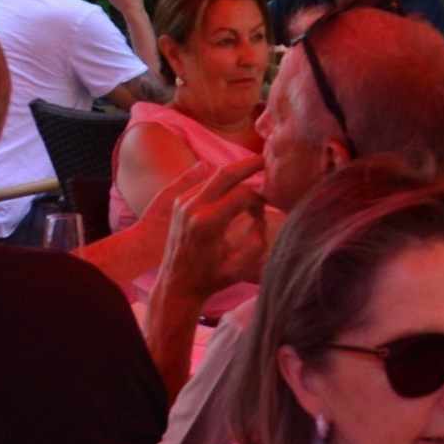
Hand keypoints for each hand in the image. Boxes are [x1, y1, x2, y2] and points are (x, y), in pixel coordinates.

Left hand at [157, 150, 269, 296]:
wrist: (177, 284)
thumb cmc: (211, 279)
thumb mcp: (240, 267)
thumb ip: (257, 241)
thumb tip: (260, 219)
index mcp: (208, 224)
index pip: (242, 194)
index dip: (259, 200)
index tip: (262, 215)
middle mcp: (192, 208)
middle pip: (225, 173)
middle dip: (248, 165)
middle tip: (267, 160)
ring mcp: (183, 202)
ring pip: (215, 177)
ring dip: (235, 178)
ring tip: (252, 182)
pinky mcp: (178, 202)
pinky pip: (205, 184)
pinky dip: (222, 185)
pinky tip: (232, 194)